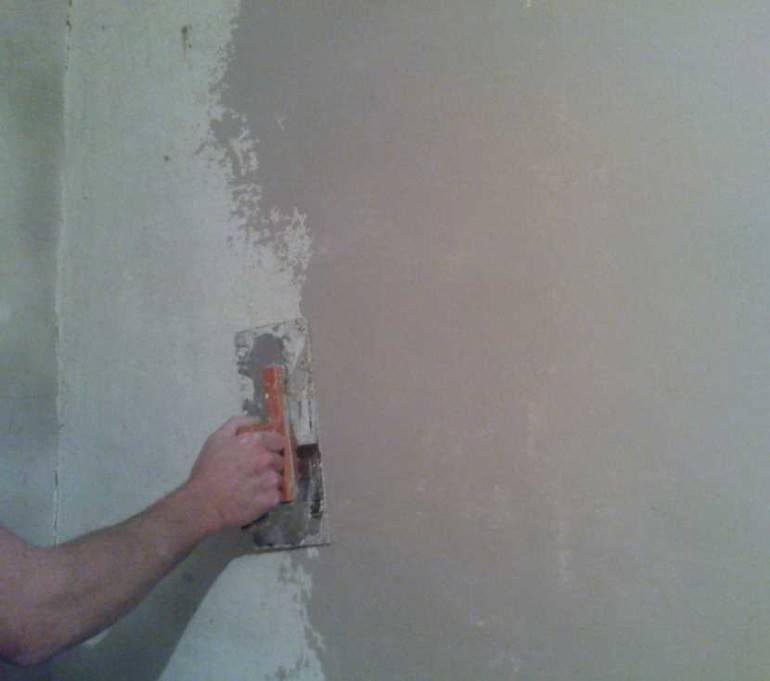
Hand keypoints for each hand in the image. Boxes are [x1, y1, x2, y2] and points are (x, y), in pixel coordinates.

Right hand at [185, 416, 284, 530]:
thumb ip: (238, 423)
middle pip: (281, 459)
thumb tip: (257, 419)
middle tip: (259, 471)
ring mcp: (270, 481)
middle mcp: (266, 460)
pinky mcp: (271, 500)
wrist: (203, 503)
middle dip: (273, 463)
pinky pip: (278, 495)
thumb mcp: (217, 438)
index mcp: (255, 443)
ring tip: (256, 486)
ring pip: (280, 477)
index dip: (276, 446)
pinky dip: (270, 496)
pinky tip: (257, 497)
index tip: (272, 451)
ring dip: (271, 480)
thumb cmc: (208, 470)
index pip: (279, 440)